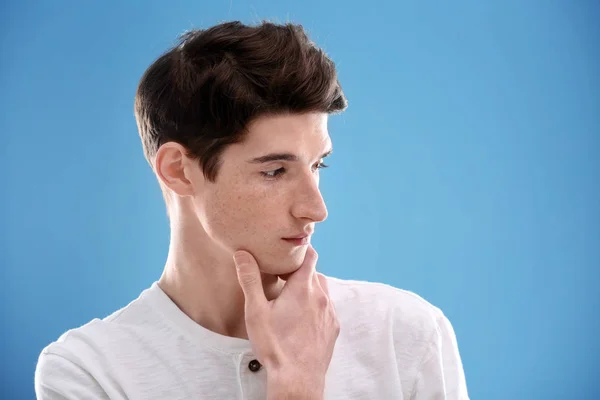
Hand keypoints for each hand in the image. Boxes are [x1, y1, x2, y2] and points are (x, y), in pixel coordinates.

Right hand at [233, 246, 339, 396]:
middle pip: (314, 272)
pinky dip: (316, 306)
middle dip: (300, 272)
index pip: (310, 254)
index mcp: (303, 287)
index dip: (298, 252)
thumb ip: (250, 279)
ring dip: (309, 289)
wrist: (297, 378)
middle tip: (282, 279)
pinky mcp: (333, 327)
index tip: (285, 256)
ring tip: (291, 299)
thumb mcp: (256, 311)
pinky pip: (327, 308)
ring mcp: (330, 312)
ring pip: (322, 289)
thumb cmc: (275, 345)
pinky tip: (302, 318)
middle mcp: (321, 296)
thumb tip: (243, 254)